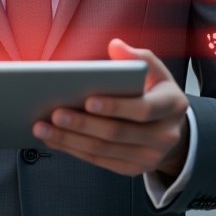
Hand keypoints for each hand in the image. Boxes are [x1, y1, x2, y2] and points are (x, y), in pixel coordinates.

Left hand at [32, 39, 189, 178]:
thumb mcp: (156, 71)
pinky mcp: (133, 169)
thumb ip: (137, 58)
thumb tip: (115, 46)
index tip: (87, 100)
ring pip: (104, 150)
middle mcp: (165, 136)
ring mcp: (149, 157)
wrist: (172, 129)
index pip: (144, 109)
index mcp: (172, 105)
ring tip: (42, 127)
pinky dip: (74, 150)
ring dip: (70, 140)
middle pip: (118, 133)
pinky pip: (100, 161)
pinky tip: (54, 139)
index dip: (115, 107)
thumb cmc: (156, 92)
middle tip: (54, 113)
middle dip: (82, 124)